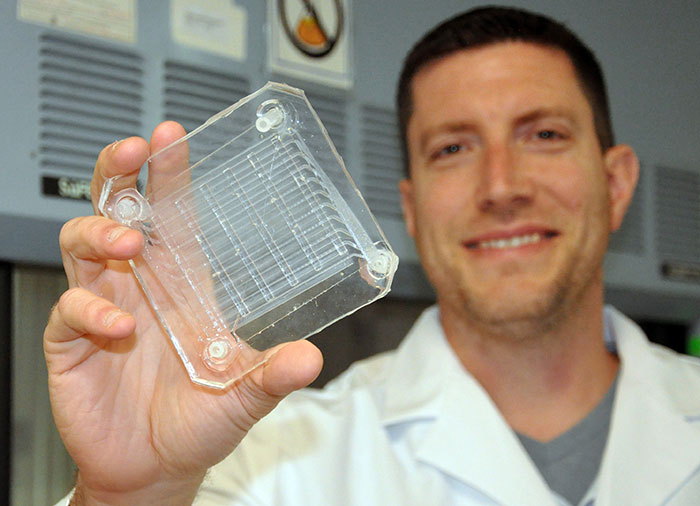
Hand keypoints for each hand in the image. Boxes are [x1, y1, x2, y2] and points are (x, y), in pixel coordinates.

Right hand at [44, 122, 322, 504]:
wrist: (157, 467)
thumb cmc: (200, 420)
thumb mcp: (244, 393)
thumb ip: (273, 373)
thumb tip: (311, 358)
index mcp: (182, 282)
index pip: (173, 213)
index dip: (170, 173)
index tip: (171, 136)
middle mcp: (140, 284)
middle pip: (117, 209)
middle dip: (119, 175)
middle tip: (132, 153)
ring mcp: (104, 306)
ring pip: (82, 243)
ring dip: (101, 233)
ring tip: (129, 245)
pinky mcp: (72, 340)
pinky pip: (70, 308)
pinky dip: (90, 309)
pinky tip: (117, 326)